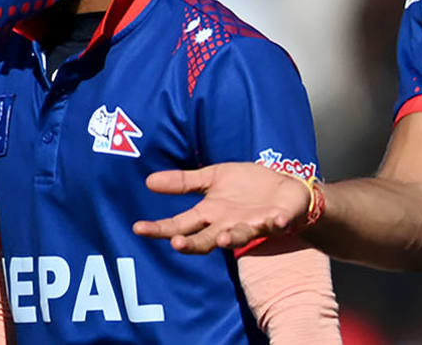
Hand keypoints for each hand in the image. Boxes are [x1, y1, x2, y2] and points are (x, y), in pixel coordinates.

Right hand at [133, 162, 311, 253]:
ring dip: (231, 237)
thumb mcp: (212, 178)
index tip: (138, 228)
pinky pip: (276, 224)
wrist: (283, 185)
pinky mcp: (276, 220)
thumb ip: (183, 182)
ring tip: (221, 236)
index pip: (180, 225)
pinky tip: (275, 220)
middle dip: (191, 244)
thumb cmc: (246, 185)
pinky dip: (275, 223)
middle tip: (176, 243)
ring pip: (239, 236)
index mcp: (210, 214)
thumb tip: (148, 180)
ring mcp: (252, 225)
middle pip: (204, 241)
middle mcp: (227, 225)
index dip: (160, 228)